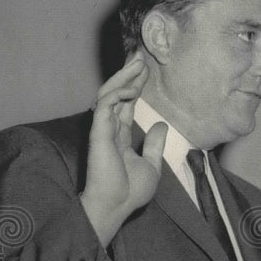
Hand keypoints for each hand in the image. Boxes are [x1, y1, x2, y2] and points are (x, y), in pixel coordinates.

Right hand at [80, 56, 166, 246]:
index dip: (134, 86)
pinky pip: (105, 104)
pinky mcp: (98, 131)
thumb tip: (161, 125)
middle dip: (128, 74)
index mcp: (119, 136)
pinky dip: (117, 93)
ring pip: (108, 93)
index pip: (125, 104)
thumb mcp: (151, 166)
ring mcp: (102, 129)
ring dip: (122, 76)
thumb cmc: (129, 192)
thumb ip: (154, 145)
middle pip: (117, 93)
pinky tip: (132, 90)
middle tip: (139, 55)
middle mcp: (109, 128)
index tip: (145, 70)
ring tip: (137, 61)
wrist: (116, 206)